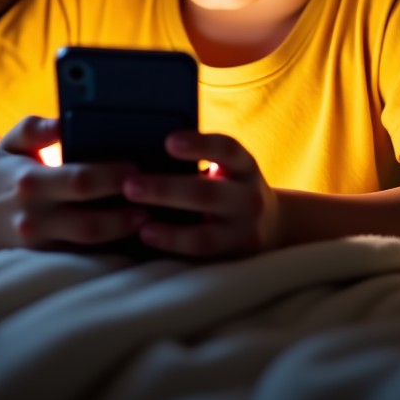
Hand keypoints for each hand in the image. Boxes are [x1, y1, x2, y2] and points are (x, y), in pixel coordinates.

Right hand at [0, 116, 149, 249]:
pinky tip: (134, 239)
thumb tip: (64, 120)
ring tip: (151, 220)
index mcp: (30, 183)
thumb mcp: (10, 142)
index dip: (112, 176)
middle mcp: (34, 218)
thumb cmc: (0, 173)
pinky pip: (84, 260)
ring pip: (90, 248)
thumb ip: (37, 128)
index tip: (137, 167)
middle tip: (155, 199)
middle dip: (126, 212)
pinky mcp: (45, 262)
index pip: (79, 180)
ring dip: (123, 235)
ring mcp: (39, 246)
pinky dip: (111, 251)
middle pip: (90, 222)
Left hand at [122, 130, 277, 258]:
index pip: (226, 149)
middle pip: (209, 194)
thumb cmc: (227, 185)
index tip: (168, 142)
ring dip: (169, 231)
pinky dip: (174, 246)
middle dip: (166, 190)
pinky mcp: (235, 258)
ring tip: (137, 224)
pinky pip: (202, 256)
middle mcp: (250, 198)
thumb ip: (195, 159)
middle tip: (130, 185)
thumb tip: (141, 151)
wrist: (270, 224)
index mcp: (244, 165)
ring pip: (206, 235)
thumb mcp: (225, 166)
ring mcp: (246, 232)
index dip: (199, 145)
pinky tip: (148, 237)